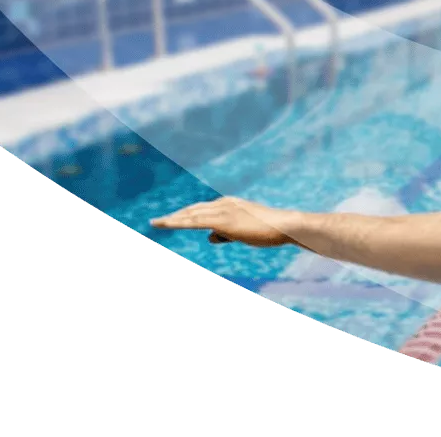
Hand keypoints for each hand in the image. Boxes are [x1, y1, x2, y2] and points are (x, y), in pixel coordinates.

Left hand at [150, 197, 299, 246]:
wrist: (285, 225)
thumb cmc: (271, 230)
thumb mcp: (246, 232)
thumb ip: (226, 233)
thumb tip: (209, 237)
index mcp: (230, 203)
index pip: (203, 209)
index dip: (187, 213)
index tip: (174, 218)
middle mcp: (223, 203)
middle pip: (192, 209)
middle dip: (175, 216)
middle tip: (158, 222)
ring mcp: (222, 210)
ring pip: (190, 215)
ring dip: (171, 219)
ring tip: (155, 223)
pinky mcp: (221, 220)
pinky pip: (192, 221)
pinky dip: (176, 222)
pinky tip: (164, 224)